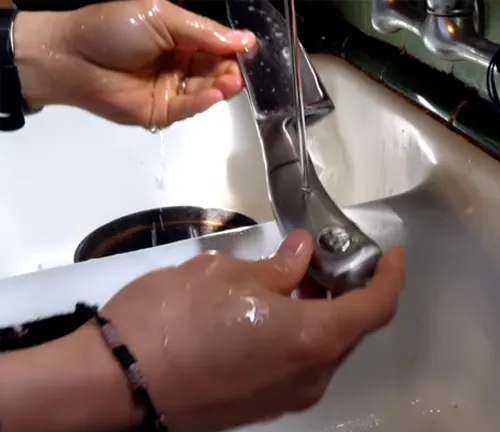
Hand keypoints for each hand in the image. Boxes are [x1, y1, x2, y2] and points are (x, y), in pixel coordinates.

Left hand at [14, 1, 255, 127]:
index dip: (233, 49)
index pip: (215, 46)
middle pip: (214, 70)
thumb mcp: (162, 17)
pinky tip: (215, 94)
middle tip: (240, 72)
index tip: (250, 50)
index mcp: (180, 38)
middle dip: (229, 71)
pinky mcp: (163, 112)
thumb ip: (203, 31)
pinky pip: (188, 108)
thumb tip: (245, 39)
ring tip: (232, 82)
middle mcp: (180, 64)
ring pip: (205, 91)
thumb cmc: (115, 29)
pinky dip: (203, 102)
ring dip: (221, 87)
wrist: (73, 57)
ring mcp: (172, 90)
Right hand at [82, 229, 404, 430]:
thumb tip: (302, 254)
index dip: (390, 277)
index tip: (390, 255)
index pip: (375, 307)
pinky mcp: (260, 406)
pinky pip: (298, 364)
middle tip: (328, 258)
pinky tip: (274, 309)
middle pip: (350, 329)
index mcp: (310, 338)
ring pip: (324, 348)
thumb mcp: (226, 274)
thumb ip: (276, 266)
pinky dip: (300, 334)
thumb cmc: (172, 318)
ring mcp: (285, 397)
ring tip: (298, 278)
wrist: (117, 382)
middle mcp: (309, 376)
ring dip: (322, 312)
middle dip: (348, 290)